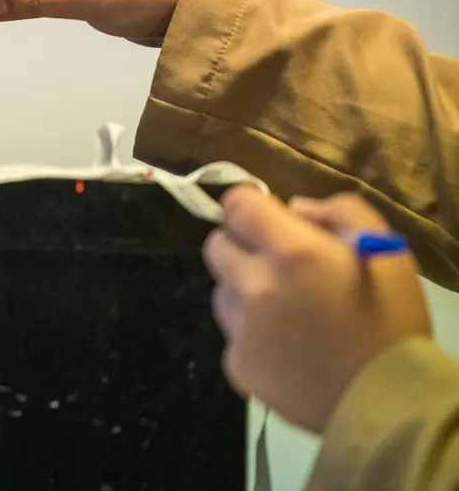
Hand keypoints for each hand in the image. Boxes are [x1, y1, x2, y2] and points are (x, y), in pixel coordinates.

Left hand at [203, 187, 430, 432]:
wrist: (387, 403)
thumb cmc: (391, 322)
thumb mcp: (386, 249)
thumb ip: (339, 212)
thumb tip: (294, 210)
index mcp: (292, 252)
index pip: (236, 205)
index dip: (251, 209)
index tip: (268, 223)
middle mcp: (255, 284)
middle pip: (217, 246)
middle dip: (242, 248)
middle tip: (277, 268)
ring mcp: (241, 328)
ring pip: (221, 291)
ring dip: (242, 292)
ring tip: (284, 313)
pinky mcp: (236, 364)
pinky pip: (231, 335)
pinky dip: (251, 336)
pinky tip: (285, 348)